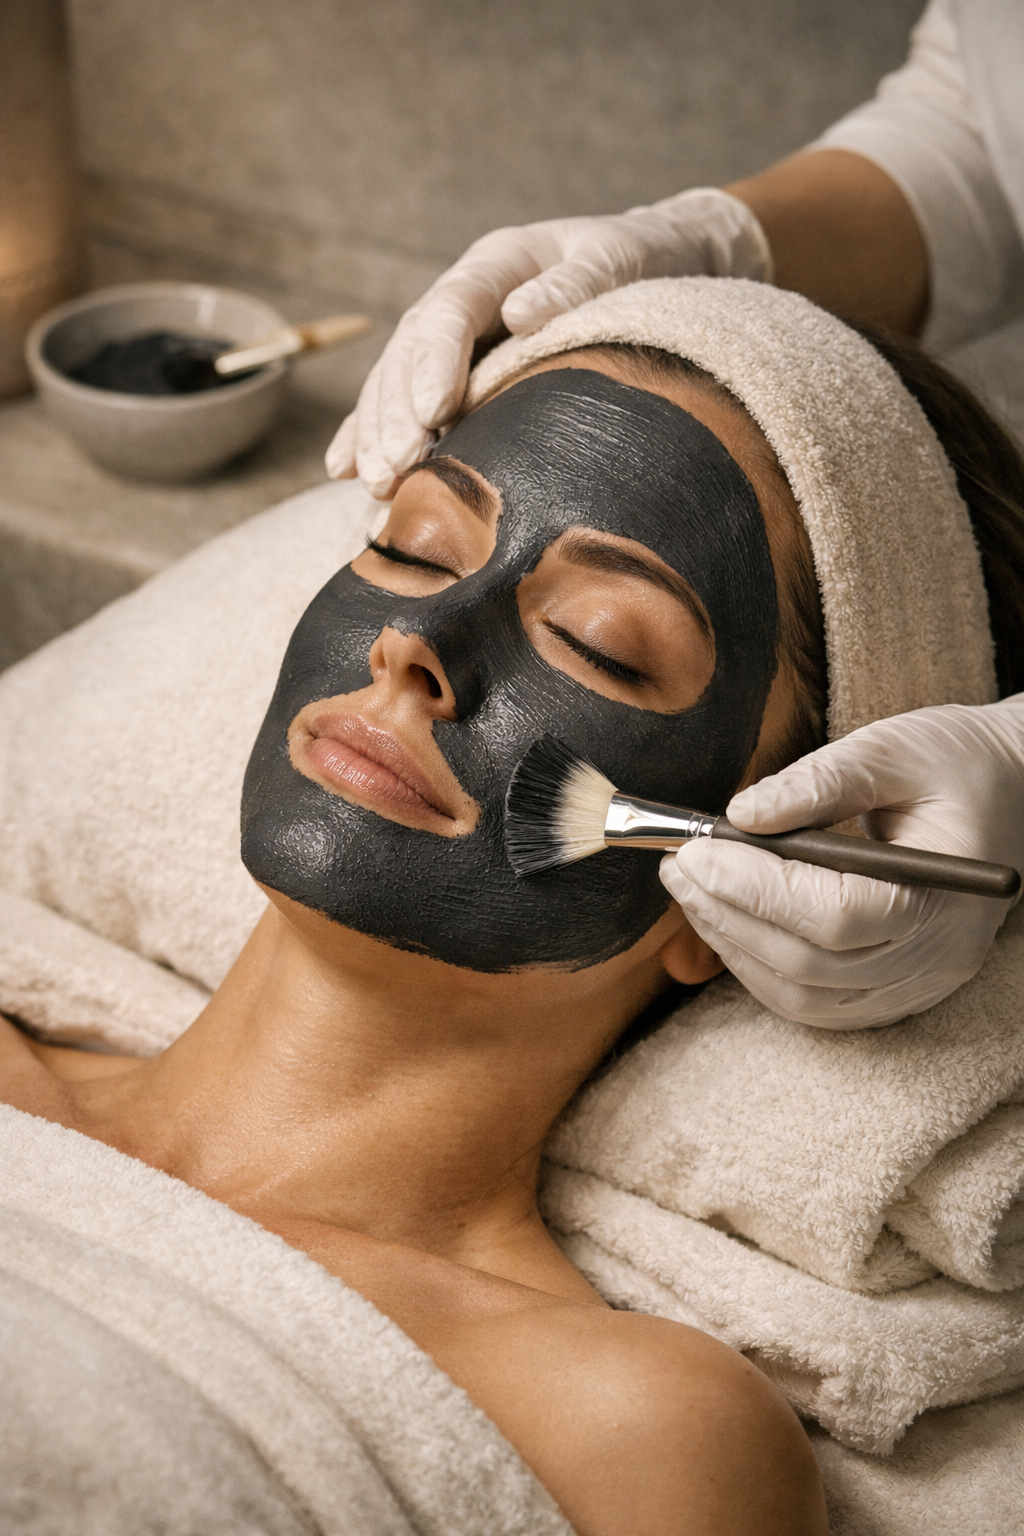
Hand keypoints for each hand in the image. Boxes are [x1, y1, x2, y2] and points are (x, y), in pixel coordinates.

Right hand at [325, 189, 770, 497]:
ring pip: (395, 381)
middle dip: (396, 413)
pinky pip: (400, 401)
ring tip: (377, 484)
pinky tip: (345, 471)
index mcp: (496, 263)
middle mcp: (463, 298)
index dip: (434, 363)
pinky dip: (369, 433)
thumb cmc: (634, 263)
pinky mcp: (451, 370)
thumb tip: (519, 314)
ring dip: (379, 433)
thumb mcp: (615, 260)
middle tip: (396, 468)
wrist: (643, 263)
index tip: (432, 413)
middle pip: (409, 353)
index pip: (449, 311)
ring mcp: (452, 336)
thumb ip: (574, 283)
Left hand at [659, 699, 1023, 1027]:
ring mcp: (919, 982)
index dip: (754, 888)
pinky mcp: (897, 990)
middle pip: (810, 964)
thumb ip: (820, 780)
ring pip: (805, 995)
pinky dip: (761, 969)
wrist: (1013, 791)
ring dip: (735, 946)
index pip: (834, 915)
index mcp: (945, 893)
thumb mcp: (893, 748)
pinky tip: (729, 922)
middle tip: (679, 865)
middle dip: (728, 914)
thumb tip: (740, 814)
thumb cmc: (957, 763)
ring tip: (693, 889)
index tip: (695, 848)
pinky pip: (815, 1002)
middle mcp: (937, 955)